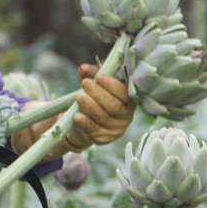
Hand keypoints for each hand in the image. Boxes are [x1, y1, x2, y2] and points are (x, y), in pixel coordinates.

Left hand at [10, 65, 136, 157]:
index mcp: (129, 101)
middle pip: (114, 106)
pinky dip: (85, 123)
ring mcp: (116, 129)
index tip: (98, 76)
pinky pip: (94, 131)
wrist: (88, 121)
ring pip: (104, 118)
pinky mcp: (104, 139)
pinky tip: (77, 115)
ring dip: (90, 106)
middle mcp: (127, 116)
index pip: (125, 93)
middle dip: (98, 94)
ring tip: (78, 96)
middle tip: (85, 83)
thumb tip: (83, 69)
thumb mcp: (96, 83)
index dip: (112, 85)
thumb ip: (91, 74)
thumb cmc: (97, 97)